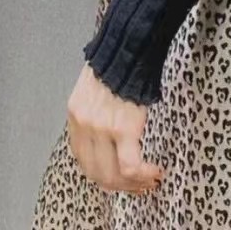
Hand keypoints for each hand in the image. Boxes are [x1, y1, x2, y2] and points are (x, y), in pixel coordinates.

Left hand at [67, 63, 163, 193]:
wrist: (130, 45)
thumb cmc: (117, 63)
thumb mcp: (93, 88)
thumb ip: (94, 112)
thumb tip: (106, 135)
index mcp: (75, 115)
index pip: (83, 159)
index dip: (101, 175)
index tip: (119, 178)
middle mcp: (84, 125)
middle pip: (97, 173)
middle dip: (119, 186)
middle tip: (138, 185)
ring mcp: (102, 129)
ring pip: (113, 175)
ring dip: (133, 185)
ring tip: (149, 180)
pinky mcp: (123, 129)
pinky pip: (130, 166)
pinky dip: (143, 175)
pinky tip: (155, 172)